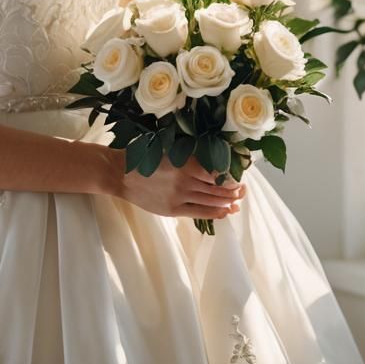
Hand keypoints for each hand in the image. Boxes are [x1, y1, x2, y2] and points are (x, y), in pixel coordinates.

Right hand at [105, 147, 247, 219]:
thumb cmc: (144, 158)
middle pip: (218, 188)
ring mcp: (180, 197)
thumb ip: (189, 157)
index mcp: (185, 162)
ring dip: (227, 201)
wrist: (120, 174)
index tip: (237, 174)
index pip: (217, 172)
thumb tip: (212, 164)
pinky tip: (224, 211)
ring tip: (237, 200)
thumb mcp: (169, 150)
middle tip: (243, 189)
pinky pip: (200, 213)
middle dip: (233, 190)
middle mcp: (185, 180)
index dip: (230, 175)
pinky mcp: (173, 209)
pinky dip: (215, 212)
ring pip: (212, 201)